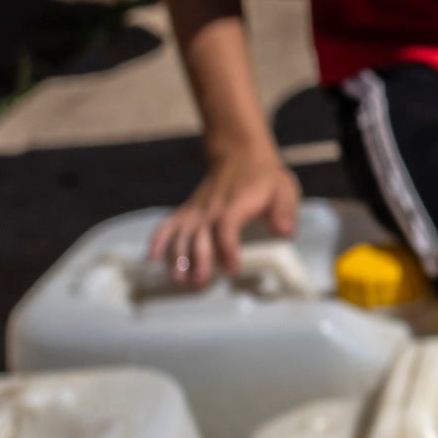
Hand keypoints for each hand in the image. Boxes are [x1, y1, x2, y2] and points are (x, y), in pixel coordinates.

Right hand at [151, 147, 302, 291]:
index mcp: (236, 204)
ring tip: (178, 280)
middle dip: (198, 260)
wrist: (240, 154)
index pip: (227, 227)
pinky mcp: (188, 211)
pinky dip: (158, 240)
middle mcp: (211, 208)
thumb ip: (285, 212)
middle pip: (200, 235)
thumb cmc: (264, 177)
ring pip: (181, 233)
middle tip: (201, 282)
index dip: (227, 248)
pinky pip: (168, 224)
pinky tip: (152, 258)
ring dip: (176, 256)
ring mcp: (197, 210)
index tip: (232, 269)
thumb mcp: (284, 190)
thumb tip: (286, 232)